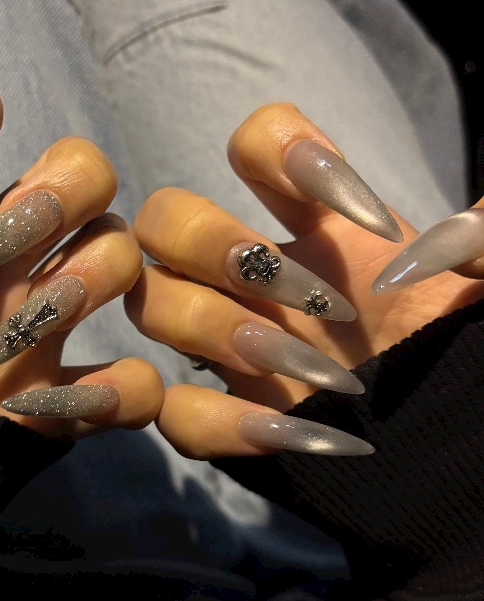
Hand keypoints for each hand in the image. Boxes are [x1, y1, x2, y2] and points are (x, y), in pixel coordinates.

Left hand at [0, 70, 161, 438]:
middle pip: (79, 168)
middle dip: (66, 184)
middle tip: (17, 237)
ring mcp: (35, 324)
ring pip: (117, 253)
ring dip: (98, 275)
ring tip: (32, 328)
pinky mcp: (58, 399)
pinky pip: (129, 382)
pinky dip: (119, 391)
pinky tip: (59, 408)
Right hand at [126, 103, 482, 458]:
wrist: (462, 457)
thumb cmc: (471, 361)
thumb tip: (450, 240)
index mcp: (323, 232)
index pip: (256, 143)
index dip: (278, 149)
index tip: (358, 215)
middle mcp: (261, 280)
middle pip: (164, 217)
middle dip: (213, 244)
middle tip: (310, 300)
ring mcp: (233, 350)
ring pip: (150, 304)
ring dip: (216, 330)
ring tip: (313, 374)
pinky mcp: (226, 422)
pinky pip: (173, 411)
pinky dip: (219, 422)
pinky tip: (289, 433)